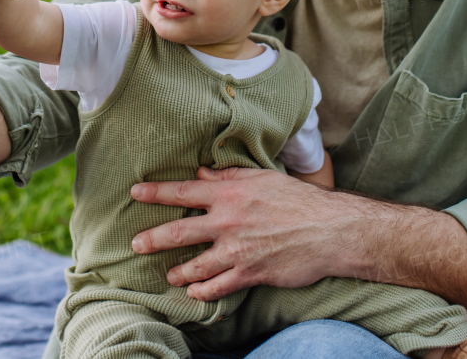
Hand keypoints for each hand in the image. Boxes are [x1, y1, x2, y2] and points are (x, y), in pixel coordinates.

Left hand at [129, 166, 358, 301]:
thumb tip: (202, 173)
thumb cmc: (298, 199)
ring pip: (195, 266)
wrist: (330, 230)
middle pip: (179, 232)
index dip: (156, 191)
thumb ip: (228, 177)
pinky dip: (203, 292)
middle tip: (135, 244)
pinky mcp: (250, 273)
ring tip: (170, 275)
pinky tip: (195, 293)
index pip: (183, 191)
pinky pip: (218, 287)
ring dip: (179, 272)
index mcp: (229, 194)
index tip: (135, 191)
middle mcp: (228, 222)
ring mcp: (237, 251)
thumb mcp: (262, 177)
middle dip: (153, 239)